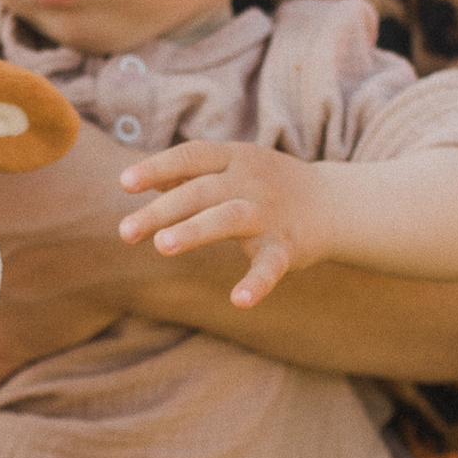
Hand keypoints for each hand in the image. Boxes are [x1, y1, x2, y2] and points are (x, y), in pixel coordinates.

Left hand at [116, 140, 326, 307]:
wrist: (333, 203)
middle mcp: (250, 181)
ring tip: (163, 246)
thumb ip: (187, 172)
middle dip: (163, 210)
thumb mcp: (232, 166)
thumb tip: (136, 178)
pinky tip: (239, 301)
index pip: (190, 156)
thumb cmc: (267, 184)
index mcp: (232, 159)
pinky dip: (257, 283)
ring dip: (196, 230)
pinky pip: (271, 264)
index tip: (124, 183)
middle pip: (202, 191)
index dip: (156, 167)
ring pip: (230, 217)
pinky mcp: (288, 245)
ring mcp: (269, 213)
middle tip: (125, 232)